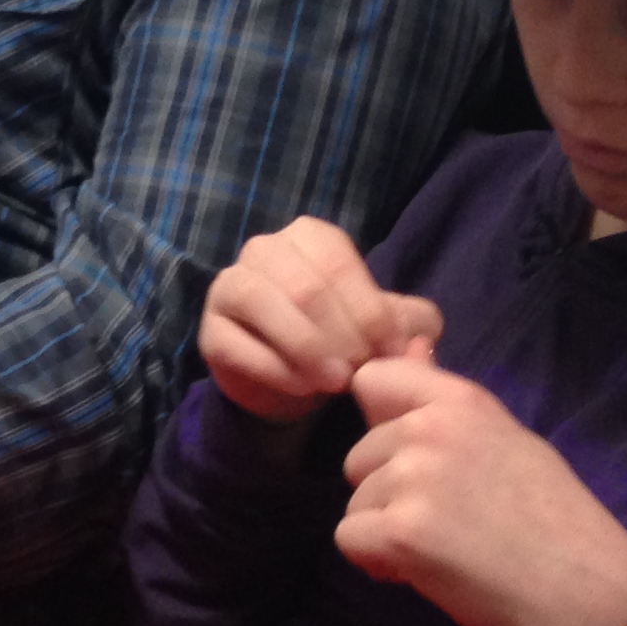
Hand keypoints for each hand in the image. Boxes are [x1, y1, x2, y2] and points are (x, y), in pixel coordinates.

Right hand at [198, 218, 442, 424]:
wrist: (293, 382)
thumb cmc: (342, 341)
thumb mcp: (385, 329)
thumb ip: (412, 324)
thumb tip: (415, 338)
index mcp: (309, 237)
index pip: (338, 263)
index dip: (368, 310)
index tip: (391, 351)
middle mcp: (263, 250)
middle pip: (304, 285)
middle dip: (340, 334)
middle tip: (363, 372)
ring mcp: (230, 287)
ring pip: (263, 303)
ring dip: (307, 348)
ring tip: (337, 382)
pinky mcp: (210, 332)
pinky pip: (237, 345)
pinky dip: (277, 369)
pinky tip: (305, 388)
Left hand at [334, 354, 626, 625]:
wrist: (587, 591)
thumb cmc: (552, 519)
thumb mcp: (504, 439)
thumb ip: (445, 400)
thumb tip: (413, 345)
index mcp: (460, 400)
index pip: (372, 378)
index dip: (378, 421)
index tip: (407, 455)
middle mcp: (430, 428)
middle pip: (358, 455)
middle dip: (387, 492)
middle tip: (445, 519)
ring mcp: (413, 478)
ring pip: (355, 501)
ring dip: (385, 530)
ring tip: (445, 547)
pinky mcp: (401, 532)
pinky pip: (350, 540)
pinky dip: (378, 562)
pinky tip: (425, 570)